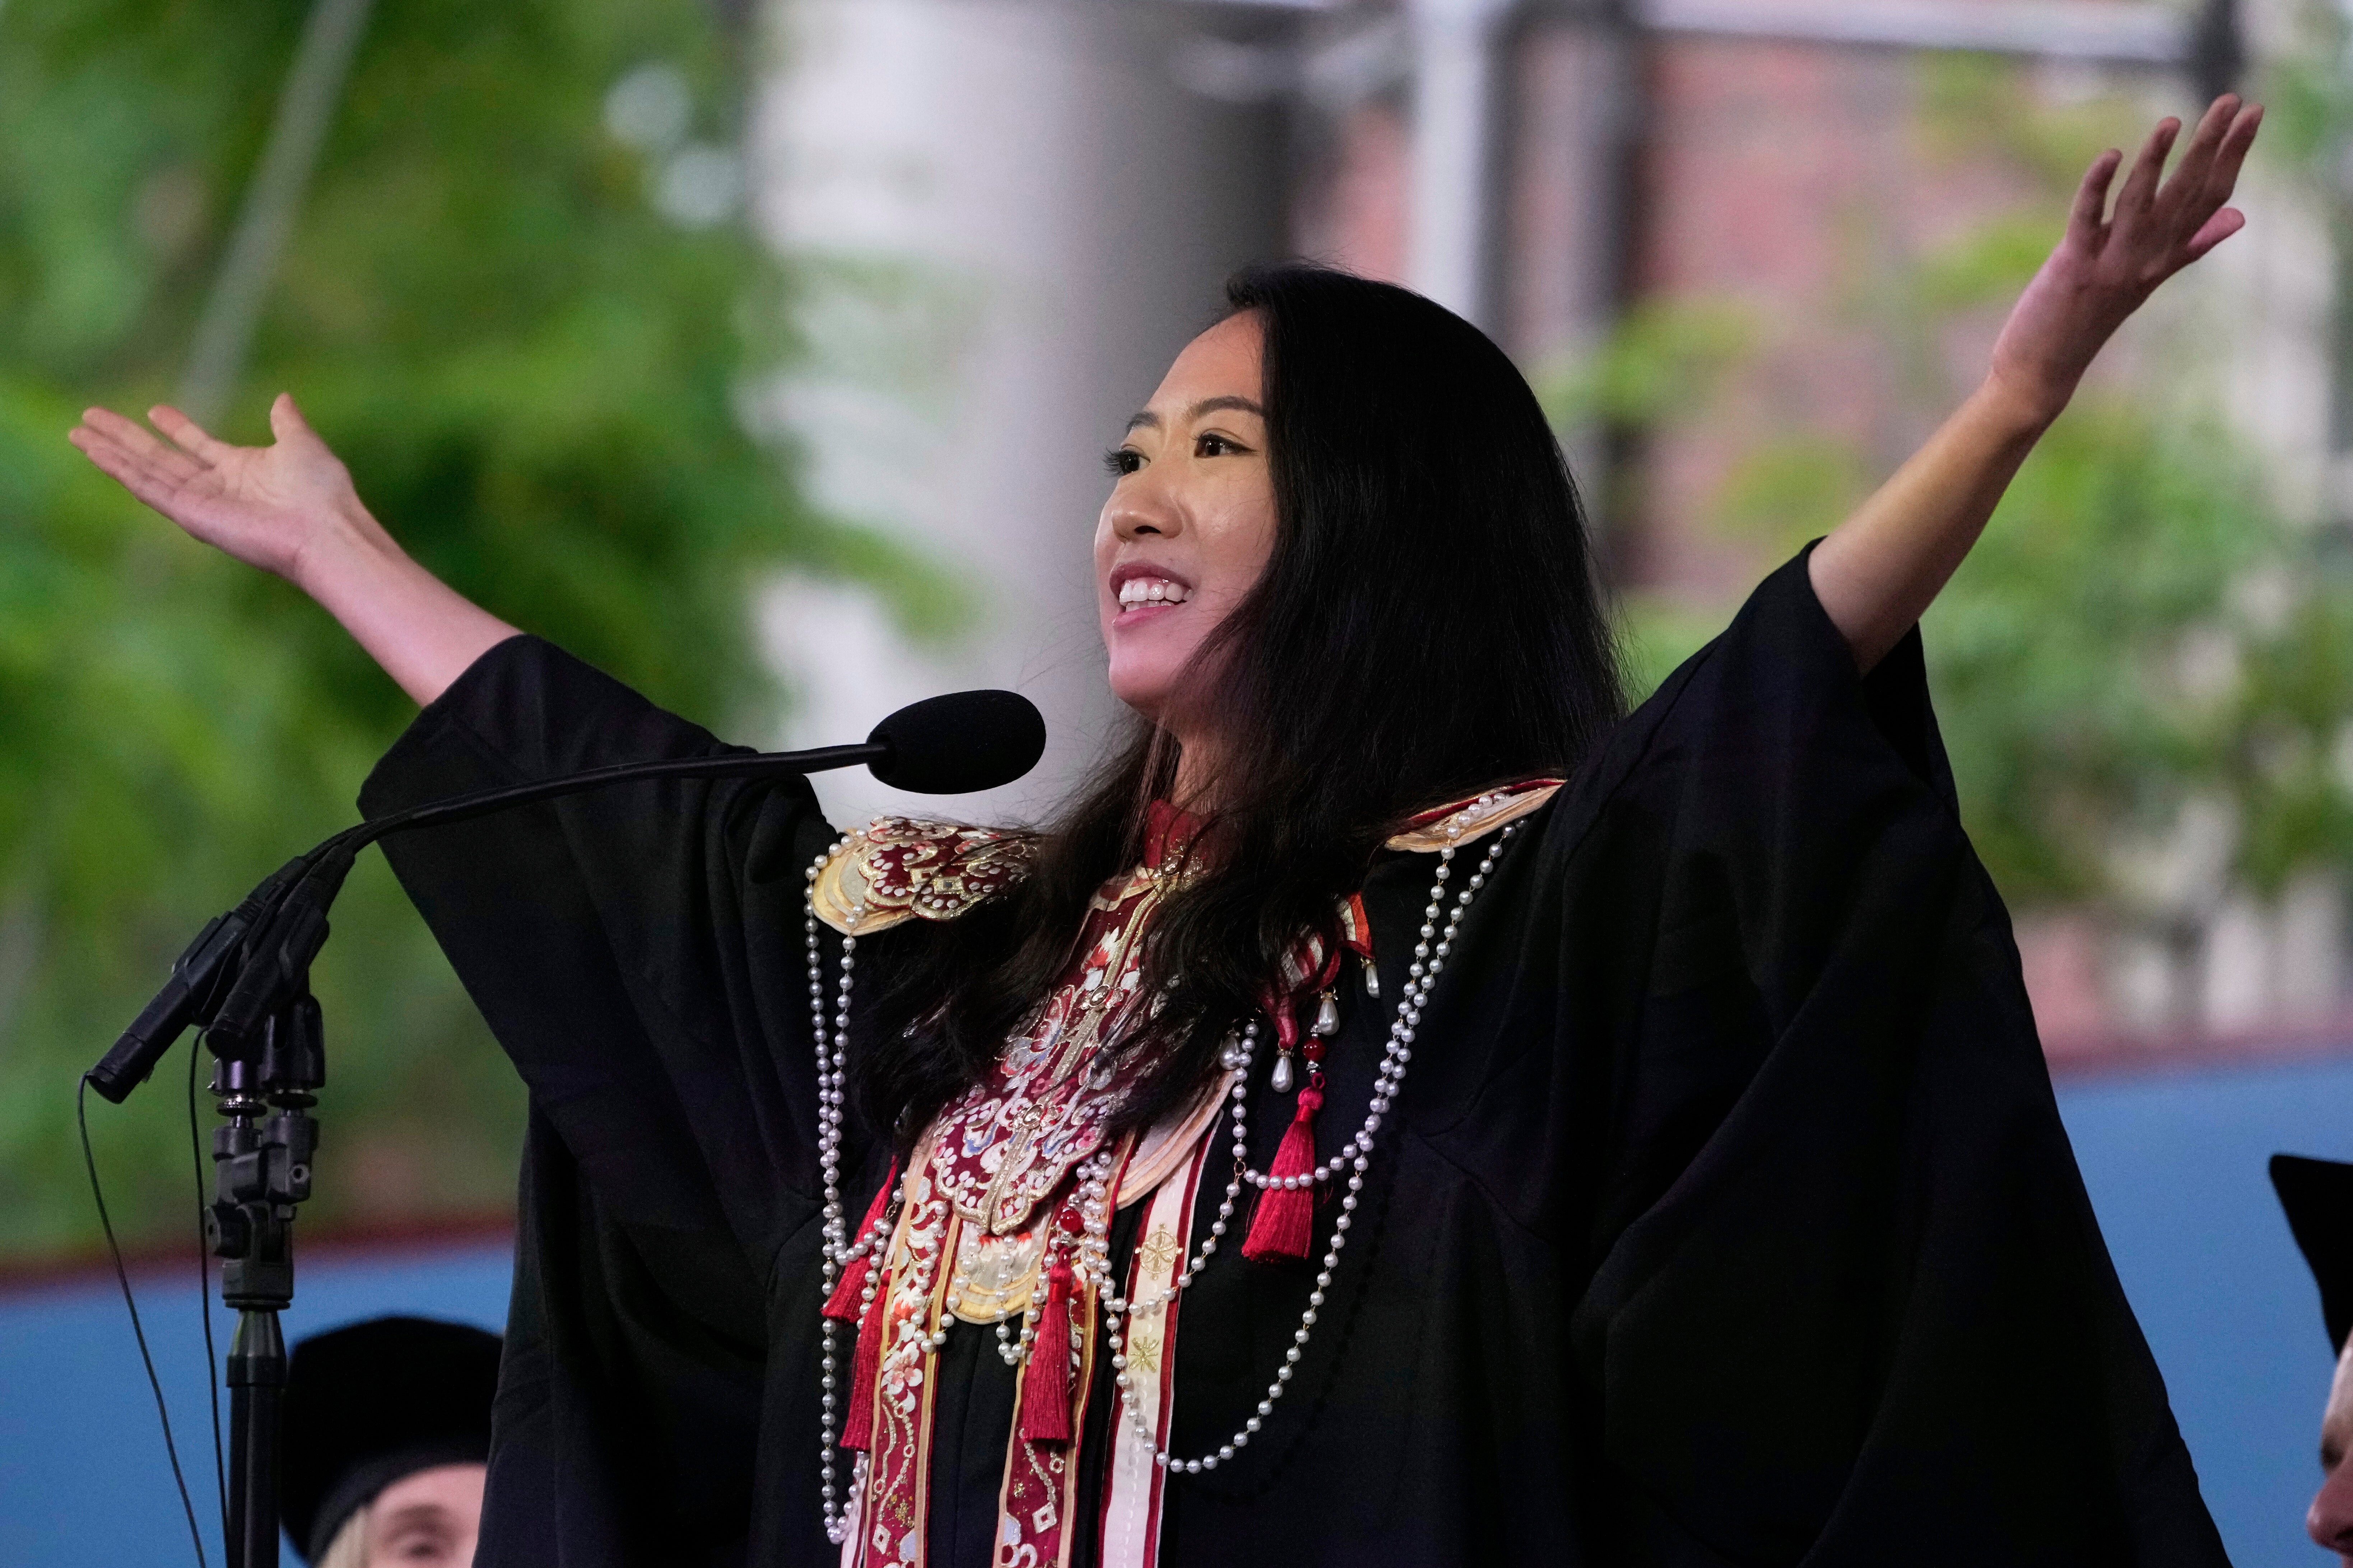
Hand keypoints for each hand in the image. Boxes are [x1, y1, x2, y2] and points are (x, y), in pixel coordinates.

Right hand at [69, 393, 371, 585]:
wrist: (326, 530)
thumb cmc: (323, 493)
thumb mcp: (302, 444)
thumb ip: (286, 422)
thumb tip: (283, 398)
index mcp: (242, 470)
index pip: (198, 446)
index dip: (175, 428)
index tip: (154, 410)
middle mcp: (217, 488)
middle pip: (160, 457)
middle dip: (125, 438)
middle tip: (91, 417)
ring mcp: (201, 504)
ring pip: (145, 472)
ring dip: (110, 453)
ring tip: (78, 433)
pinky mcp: (191, 516)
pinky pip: (148, 489)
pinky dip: (120, 470)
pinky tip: (96, 453)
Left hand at [1989, 94, 2262, 424]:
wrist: (2044, 371)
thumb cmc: (2090, 320)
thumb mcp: (2146, 281)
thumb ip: (2190, 246)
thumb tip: (2240, 217)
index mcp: (2164, 260)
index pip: (2211, 200)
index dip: (2234, 156)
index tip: (2252, 115)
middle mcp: (2145, 262)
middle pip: (2186, 196)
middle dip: (2211, 146)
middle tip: (2233, 100)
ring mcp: (2111, 265)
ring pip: (2141, 204)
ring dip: (2156, 161)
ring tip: (2173, 121)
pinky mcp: (2073, 268)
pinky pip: (2088, 219)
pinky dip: (2098, 186)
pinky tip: (2111, 155)